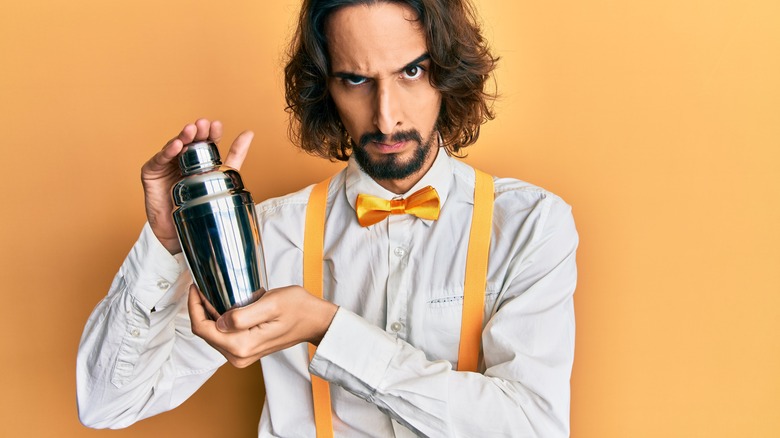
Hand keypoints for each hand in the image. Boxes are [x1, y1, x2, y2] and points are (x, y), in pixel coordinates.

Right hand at [141, 118, 253, 253]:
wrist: (178, 234)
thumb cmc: (199, 206)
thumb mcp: (222, 177)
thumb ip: (234, 155)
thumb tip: (249, 132)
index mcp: (198, 158)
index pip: (205, 141)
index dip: (211, 133)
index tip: (217, 126)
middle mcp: (181, 158)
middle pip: (189, 141)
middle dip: (197, 131)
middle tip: (204, 124)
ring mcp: (165, 164)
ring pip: (174, 146)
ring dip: (183, 137)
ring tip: (191, 130)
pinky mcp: (151, 172)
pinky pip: (159, 160)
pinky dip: (167, 152)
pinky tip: (176, 146)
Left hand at [188, 285, 338, 367]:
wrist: (315, 321)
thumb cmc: (298, 309)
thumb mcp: (270, 304)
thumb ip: (242, 316)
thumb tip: (219, 322)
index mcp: (242, 345)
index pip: (202, 329)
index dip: (194, 307)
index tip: (196, 288)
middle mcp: (239, 355)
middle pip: (205, 333)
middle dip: (200, 309)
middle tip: (203, 287)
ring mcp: (242, 355)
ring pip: (212, 335)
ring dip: (209, 314)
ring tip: (212, 293)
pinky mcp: (246, 350)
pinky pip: (223, 336)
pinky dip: (219, 320)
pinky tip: (224, 305)